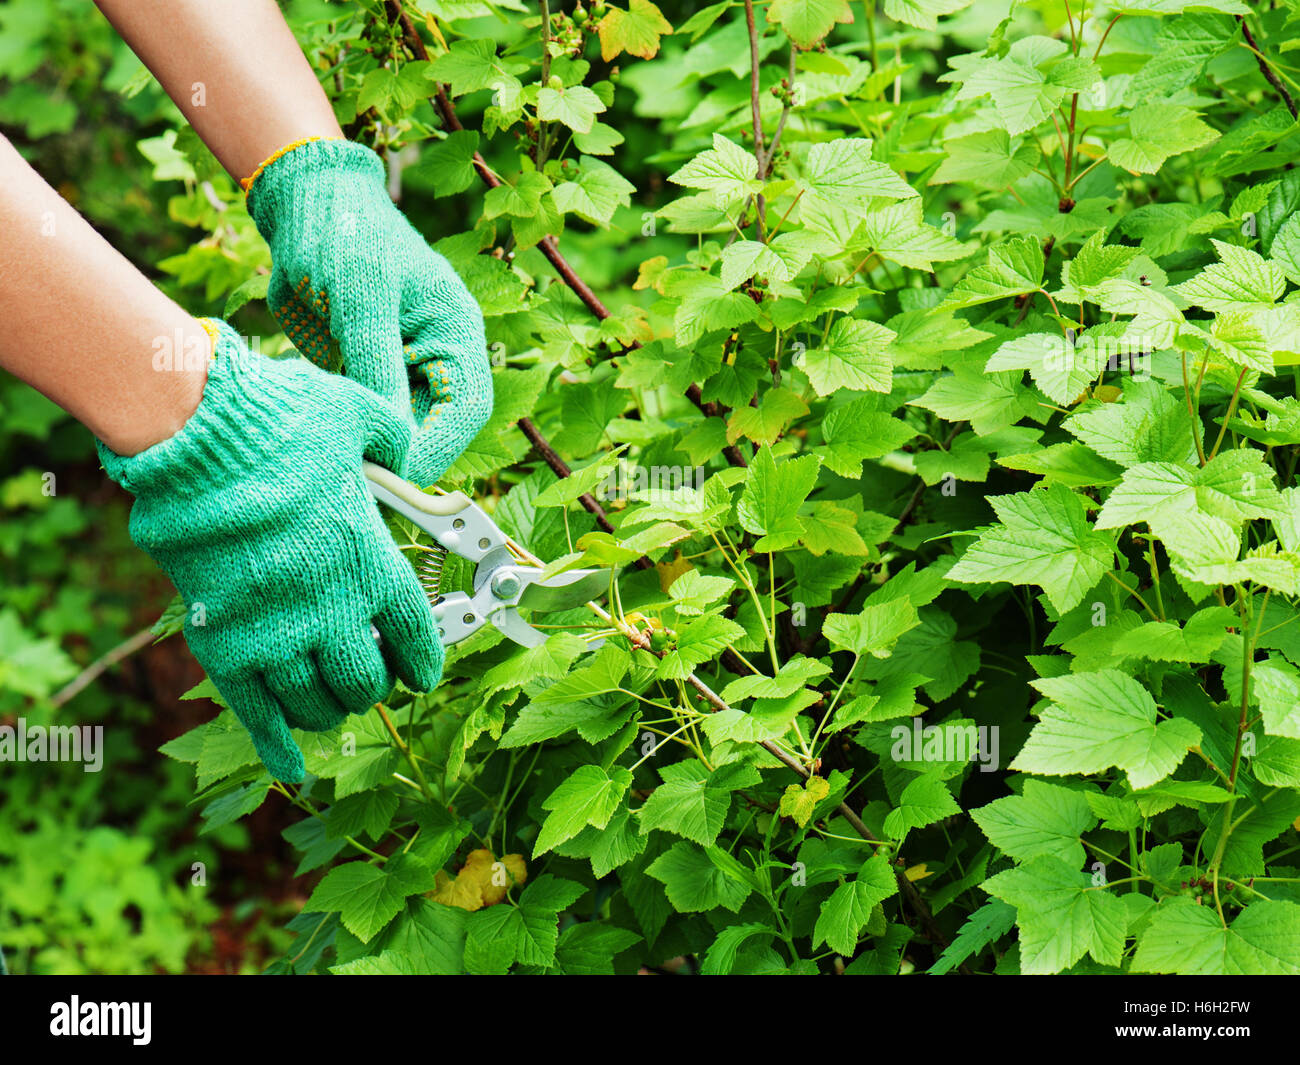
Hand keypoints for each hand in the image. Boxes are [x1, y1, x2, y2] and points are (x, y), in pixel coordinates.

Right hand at [97, 318, 441, 781]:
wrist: (196, 434)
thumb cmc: (280, 419)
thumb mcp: (357, 416)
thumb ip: (391, 439)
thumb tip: (403, 451)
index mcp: (370, 561)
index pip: (414, 634)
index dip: (423, 660)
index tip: (422, 672)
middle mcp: (331, 608)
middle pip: (364, 681)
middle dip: (370, 685)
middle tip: (364, 679)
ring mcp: (275, 631)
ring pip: (314, 704)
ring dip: (327, 710)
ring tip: (329, 706)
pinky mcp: (220, 641)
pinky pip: (255, 712)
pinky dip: (275, 744)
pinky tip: (292, 767)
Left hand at [245, 137, 491, 487]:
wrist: (302, 204)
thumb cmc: (343, 233)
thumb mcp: (361, 295)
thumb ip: (377, 363)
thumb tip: (391, 435)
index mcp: (456, 331)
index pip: (464, 409)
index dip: (436, 447)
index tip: (395, 473)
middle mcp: (438, 355)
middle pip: (437, 427)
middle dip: (405, 455)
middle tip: (361, 478)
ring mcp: (403, 365)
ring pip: (401, 427)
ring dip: (376, 447)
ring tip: (340, 461)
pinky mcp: (368, 371)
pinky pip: (369, 413)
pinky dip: (352, 429)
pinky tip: (326, 436)